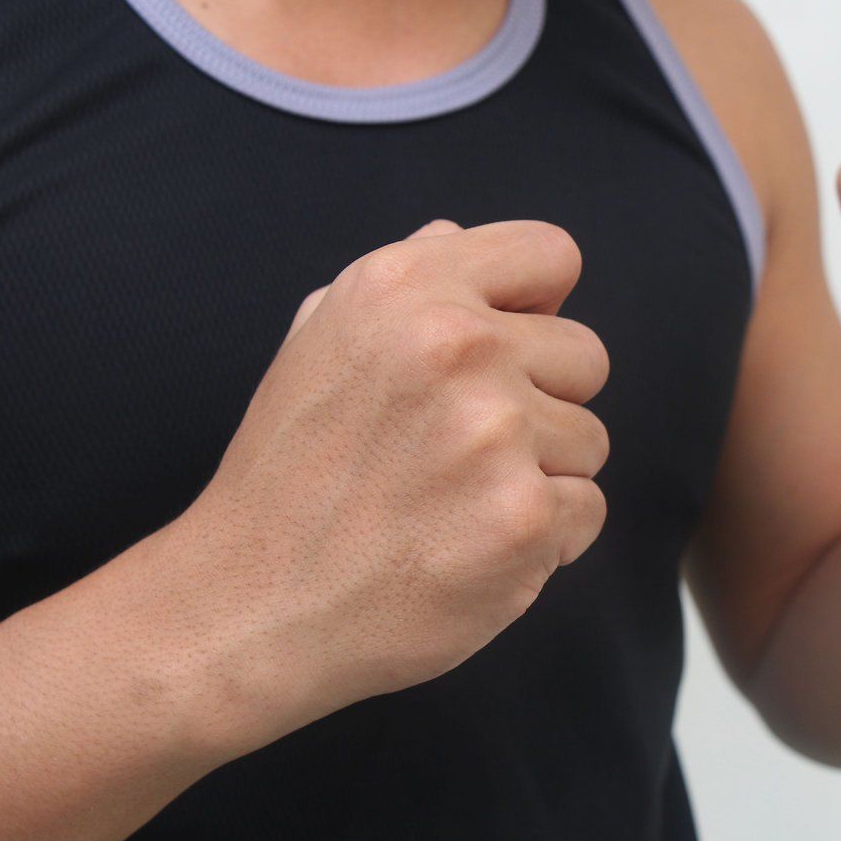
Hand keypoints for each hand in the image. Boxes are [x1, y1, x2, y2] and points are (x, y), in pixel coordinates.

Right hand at [162, 218, 609, 752]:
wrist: (249, 605)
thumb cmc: (290, 477)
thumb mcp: (319, 344)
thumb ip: (400, 282)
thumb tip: (455, 235)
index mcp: (405, 287)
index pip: (552, 255)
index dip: (538, 309)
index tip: (508, 352)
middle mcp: (456, 344)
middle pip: (585, 355)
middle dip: (540, 403)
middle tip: (462, 452)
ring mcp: (494, 431)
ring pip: (590, 440)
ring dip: (540, 476)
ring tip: (455, 504)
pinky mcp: (524, 516)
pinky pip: (587, 510)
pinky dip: (544, 539)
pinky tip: (471, 547)